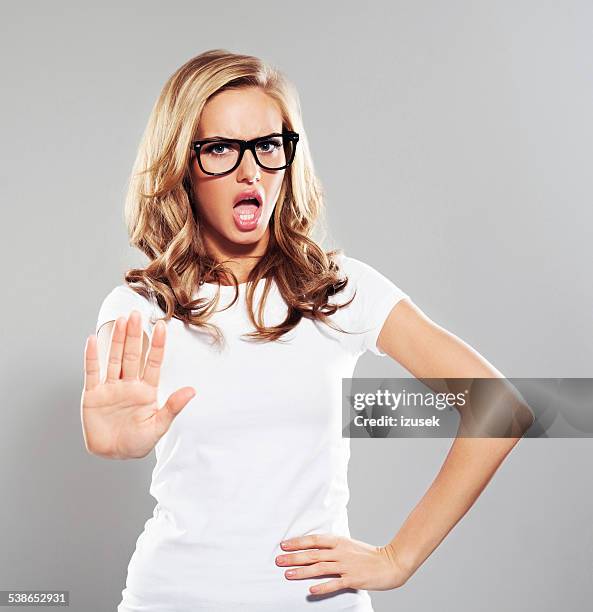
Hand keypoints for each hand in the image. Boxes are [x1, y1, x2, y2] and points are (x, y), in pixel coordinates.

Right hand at [81, 311, 195, 458]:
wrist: (114, 455)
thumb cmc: (138, 442)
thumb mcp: (158, 426)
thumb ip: (173, 407)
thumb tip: (192, 390)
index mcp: (146, 390)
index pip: (154, 362)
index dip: (157, 345)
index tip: (161, 327)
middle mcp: (129, 384)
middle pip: (133, 355)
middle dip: (135, 335)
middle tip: (137, 314)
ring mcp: (111, 387)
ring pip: (115, 358)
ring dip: (118, 340)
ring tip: (122, 320)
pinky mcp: (93, 394)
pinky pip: (92, 372)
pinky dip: (92, 357)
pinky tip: (93, 340)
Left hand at [276, 533, 410, 595]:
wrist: (390, 563)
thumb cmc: (368, 555)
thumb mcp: (349, 544)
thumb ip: (333, 546)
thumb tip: (315, 548)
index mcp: (339, 541)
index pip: (314, 540)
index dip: (298, 542)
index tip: (283, 544)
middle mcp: (340, 552)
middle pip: (313, 554)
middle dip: (294, 557)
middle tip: (279, 560)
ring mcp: (346, 566)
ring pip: (320, 568)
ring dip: (302, 571)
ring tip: (288, 574)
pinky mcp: (353, 579)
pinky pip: (334, 583)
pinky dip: (322, 587)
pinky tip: (311, 591)